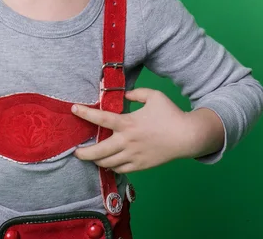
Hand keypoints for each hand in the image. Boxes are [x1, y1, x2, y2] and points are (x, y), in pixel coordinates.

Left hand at [72, 88, 212, 172]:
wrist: (188, 137)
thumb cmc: (170, 114)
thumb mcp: (153, 95)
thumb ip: (136, 93)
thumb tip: (124, 94)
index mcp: (128, 123)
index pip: (101, 118)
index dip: (85, 113)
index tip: (74, 109)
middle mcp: (127, 141)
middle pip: (99, 151)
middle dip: (84, 153)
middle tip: (76, 151)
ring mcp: (133, 156)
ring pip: (108, 163)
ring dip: (97, 160)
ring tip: (90, 157)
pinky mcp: (141, 166)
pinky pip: (120, 169)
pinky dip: (111, 167)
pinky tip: (107, 162)